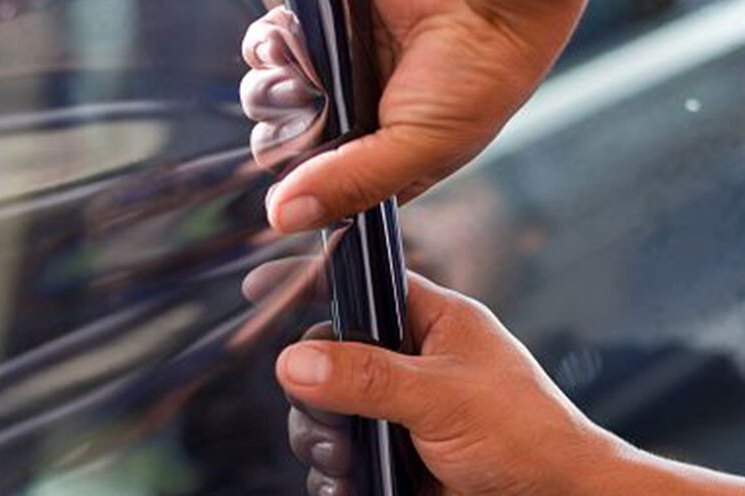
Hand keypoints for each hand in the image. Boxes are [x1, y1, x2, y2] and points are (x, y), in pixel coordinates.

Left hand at [242, 0, 585, 231]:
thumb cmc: (479, 71)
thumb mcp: (421, 147)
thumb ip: (353, 184)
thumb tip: (285, 218)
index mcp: (378, 162)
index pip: (314, 192)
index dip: (298, 188)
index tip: (302, 176)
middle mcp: (350, 121)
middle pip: (280, 147)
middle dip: (282, 137)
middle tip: (312, 116)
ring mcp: (331, 74)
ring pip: (265, 98)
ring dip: (270, 90)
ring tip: (306, 77)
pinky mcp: (318, 29)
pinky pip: (267, 46)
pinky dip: (269, 46)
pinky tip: (289, 46)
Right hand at [247, 260, 620, 495]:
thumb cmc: (527, 439)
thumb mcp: (441, 397)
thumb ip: (364, 377)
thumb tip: (296, 363)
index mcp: (433, 324)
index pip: (360, 286)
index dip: (309, 283)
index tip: (259, 289)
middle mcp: (411, 365)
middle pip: (327, 360)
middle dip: (311, 394)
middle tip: (327, 421)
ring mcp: (400, 414)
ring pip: (326, 414)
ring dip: (320, 441)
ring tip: (344, 464)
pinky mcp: (394, 461)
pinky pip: (340, 462)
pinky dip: (333, 478)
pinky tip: (348, 492)